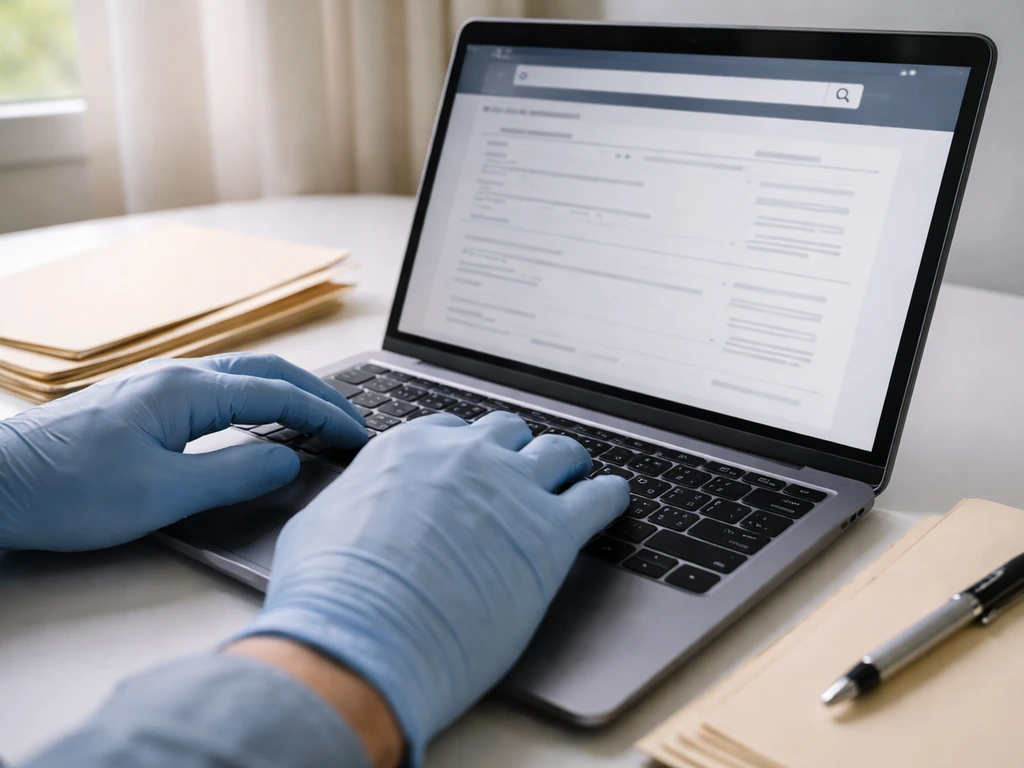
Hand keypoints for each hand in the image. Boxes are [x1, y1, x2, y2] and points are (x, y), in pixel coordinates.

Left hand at [0, 354, 366, 551]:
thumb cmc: (70, 492)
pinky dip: (258, 399)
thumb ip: (237, 475)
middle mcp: (177, 375)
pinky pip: (220, 389)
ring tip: (319, 417)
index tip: (360, 435)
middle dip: (317, 393)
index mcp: (187, 389)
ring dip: (288, 392)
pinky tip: (261, 420)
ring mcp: (158, 385)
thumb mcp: (163, 494)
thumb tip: (290, 460)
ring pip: (244, 375)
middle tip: (352, 422)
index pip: (279, 393)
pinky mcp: (145, 403)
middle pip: (267, 371)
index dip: (326, 414)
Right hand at [233, 411, 629, 763]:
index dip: (466, 450)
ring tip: (576, 476)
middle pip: (507, 432)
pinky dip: (609, 495)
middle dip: (515, 450)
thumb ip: (350, 507)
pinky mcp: (551, 532)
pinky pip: (599, 496)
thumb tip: (350, 515)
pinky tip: (612, 500)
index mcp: (409, 450)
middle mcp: (465, 457)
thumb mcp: (319, 527)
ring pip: (558, 452)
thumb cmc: (330, 593)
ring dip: (567, 463)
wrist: (364, 636)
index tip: (472, 465)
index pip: (451, 429)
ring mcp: (512, 489)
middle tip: (523, 472)